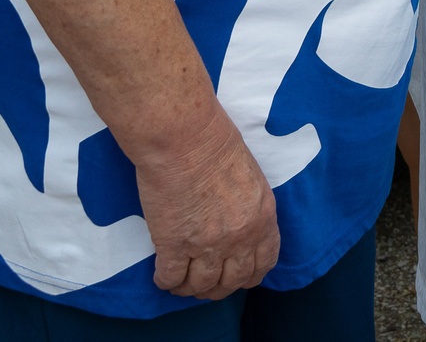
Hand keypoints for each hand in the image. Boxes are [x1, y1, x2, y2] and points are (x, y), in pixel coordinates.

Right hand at [133, 115, 280, 300]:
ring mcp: (207, 244)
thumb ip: (249, 209)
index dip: (248, 276)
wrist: (185, 137)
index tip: (235, 276)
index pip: (263, 264)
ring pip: (201, 286)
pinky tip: (162, 276)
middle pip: (232, 282)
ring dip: (190, 288)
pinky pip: (171, 279)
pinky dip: (166, 282)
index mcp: (263, 218)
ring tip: (181, 282)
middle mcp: (240, 237)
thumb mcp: (251, 178)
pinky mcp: (173, 244)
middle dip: (218, 288)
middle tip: (204, 283)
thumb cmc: (215, 144)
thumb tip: (238, 229)